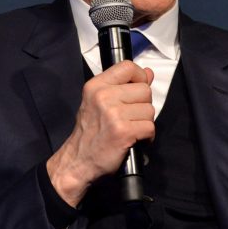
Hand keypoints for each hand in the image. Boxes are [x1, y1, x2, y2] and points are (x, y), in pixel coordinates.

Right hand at [47, 61, 154, 206]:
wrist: (77, 161)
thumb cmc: (90, 132)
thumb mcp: (99, 102)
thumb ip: (123, 86)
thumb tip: (149, 73)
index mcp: (96, 85)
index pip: (128, 67)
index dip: (140, 77)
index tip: (137, 91)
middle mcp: (103, 96)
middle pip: (144, 90)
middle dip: (143, 106)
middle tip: (131, 118)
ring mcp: (113, 114)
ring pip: (149, 110)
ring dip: (145, 123)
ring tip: (131, 130)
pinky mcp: (123, 131)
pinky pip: (149, 127)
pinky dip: (146, 137)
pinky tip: (134, 140)